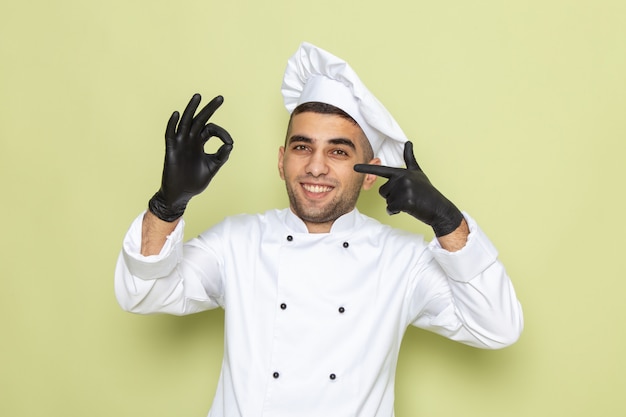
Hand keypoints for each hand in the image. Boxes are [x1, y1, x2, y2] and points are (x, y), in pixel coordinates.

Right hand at [148, 94, 233, 221]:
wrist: (181, 195)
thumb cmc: (195, 181)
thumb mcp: (212, 167)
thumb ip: (221, 156)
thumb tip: (230, 144)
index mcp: (200, 143)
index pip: (211, 129)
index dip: (222, 133)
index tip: (229, 143)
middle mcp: (191, 140)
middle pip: (200, 119)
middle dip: (210, 108)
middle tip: (221, 98)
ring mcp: (181, 144)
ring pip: (186, 122)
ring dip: (191, 109)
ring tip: (198, 96)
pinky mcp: (172, 151)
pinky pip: (170, 135)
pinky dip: (172, 124)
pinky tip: (177, 114)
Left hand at [354, 141, 462, 236]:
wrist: (438, 207)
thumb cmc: (426, 191)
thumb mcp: (417, 172)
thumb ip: (409, 158)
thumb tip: (408, 141)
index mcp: (402, 172)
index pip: (381, 170)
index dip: (366, 169)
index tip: (354, 167)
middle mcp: (402, 178)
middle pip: (382, 191)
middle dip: (392, 197)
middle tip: (408, 196)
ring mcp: (404, 189)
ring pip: (387, 201)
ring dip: (395, 204)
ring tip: (410, 201)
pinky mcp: (405, 201)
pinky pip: (391, 209)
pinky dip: (397, 212)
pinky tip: (409, 208)